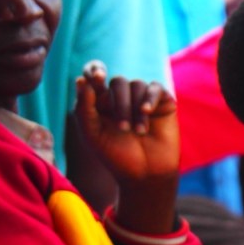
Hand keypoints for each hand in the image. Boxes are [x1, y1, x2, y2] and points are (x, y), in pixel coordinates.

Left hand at [75, 61, 179, 182]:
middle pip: (117, 82)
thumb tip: (81, 80)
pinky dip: (150, 98)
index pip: (95, 79)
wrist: (146, 173)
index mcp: (101, 104)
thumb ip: (84, 108)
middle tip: (122, 128)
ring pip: (136, 85)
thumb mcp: (92, 134)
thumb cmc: (116, 156)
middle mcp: (122, 98)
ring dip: (134, 108)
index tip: (96, 75)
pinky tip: (147, 113)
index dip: (94, 71)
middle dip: (119, 102)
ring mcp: (143, 99)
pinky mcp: (163, 101)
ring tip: (137, 132)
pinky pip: (155, 88)